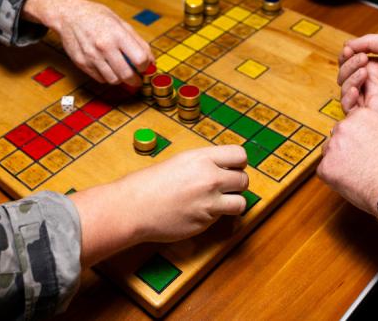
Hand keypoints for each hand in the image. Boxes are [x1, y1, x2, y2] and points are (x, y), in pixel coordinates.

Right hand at [23, 0, 153, 85]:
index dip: (145, 65)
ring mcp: (92, 56)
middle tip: (137, 78)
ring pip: (114, 80)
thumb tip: (150, 60)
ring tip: (122, 72)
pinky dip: (107, 77)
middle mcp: (104, 46)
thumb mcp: (120, 22)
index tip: (144, 66)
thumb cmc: (96, 16)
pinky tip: (108, 69)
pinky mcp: (82, 63)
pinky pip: (100, 79)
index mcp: (117, 34)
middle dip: (136, 80)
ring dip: (121, 80)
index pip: (140, 59)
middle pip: (127, 74)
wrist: (69, 15)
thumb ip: (137, 41)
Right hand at [120, 145, 248, 241]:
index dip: (238, 163)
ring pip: (241, 203)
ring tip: (218, 202)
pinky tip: (197, 212)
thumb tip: (222, 168)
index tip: (232, 168)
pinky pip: (221, 218)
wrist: (133, 207)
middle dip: (237, 184)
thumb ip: (203, 164)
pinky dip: (214, 216)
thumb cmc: (149, 183)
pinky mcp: (205, 222)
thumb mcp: (179, 162)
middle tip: (225, 187)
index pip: (240, 155)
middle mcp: (210, 178)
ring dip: (233, 203)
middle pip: (244, 179)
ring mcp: (209, 202)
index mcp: (202, 158)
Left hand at [317, 108, 377, 216]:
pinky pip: (325, 171)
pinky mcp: (324, 168)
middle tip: (362, 160)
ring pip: (330, 152)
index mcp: (363, 117)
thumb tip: (377, 136)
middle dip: (347, 146)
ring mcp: (331, 148)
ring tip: (359, 173)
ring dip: (339, 161)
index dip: (360, 134)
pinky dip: (335, 178)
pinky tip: (352, 183)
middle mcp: (344, 128)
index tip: (365, 143)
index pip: (353, 120)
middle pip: (339, 135)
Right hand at [337, 34, 377, 125]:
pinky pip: (352, 111)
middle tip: (363, 61)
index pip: (350, 63)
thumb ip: (369, 42)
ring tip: (363, 72)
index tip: (349, 50)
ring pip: (345, 92)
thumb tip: (347, 44)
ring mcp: (374, 99)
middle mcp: (374, 83)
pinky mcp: (376, 114)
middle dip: (348, 66)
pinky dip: (347, 100)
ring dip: (348, 80)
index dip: (346, 57)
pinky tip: (356, 89)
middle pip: (345, 77)